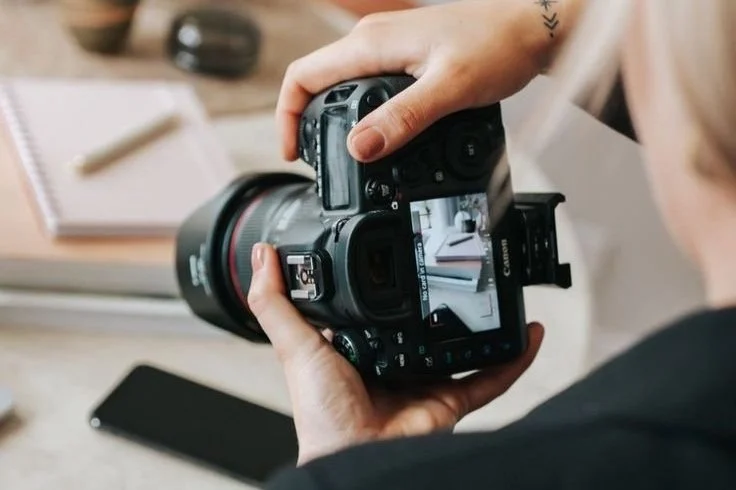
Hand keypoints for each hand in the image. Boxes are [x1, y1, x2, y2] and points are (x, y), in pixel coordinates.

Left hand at [247, 243, 544, 464]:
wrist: (351, 457)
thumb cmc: (321, 416)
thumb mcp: (294, 345)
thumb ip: (276, 302)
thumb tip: (263, 257)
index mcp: (358, 348)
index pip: (378, 310)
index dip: (390, 286)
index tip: (404, 257)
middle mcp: (394, 363)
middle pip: (424, 327)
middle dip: (444, 302)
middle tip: (461, 269)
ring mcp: (425, 383)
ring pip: (462, 349)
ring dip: (484, 324)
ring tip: (501, 291)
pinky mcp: (450, 402)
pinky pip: (490, 378)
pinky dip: (513, 359)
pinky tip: (528, 333)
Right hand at [277, 0, 581, 162]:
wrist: (532, 27)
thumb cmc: (498, 46)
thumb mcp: (449, 89)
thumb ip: (402, 119)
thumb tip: (359, 148)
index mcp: (372, 44)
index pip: (304, 76)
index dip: (288, 116)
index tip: (295, 153)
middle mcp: (373, 41)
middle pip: (316, 81)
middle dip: (305, 121)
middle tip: (315, 162)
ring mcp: (388, 46)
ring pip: (340, 83)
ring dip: (332, 118)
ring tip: (340, 155)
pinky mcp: (405, 55)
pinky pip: (366, 83)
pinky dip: (359, 111)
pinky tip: (374, 133)